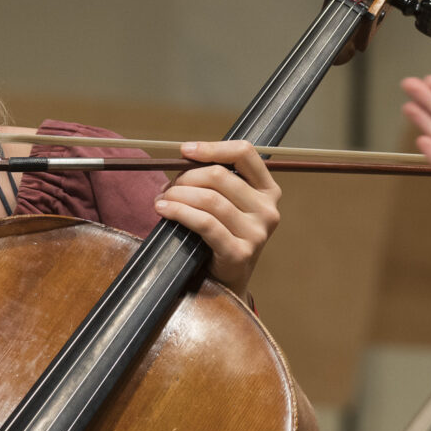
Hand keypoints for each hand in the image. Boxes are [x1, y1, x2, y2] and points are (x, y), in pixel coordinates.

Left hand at [157, 140, 280, 295]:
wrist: (227, 281)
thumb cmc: (224, 235)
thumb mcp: (230, 204)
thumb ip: (217, 181)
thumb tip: (183, 159)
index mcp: (269, 190)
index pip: (245, 153)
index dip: (213, 148)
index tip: (185, 150)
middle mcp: (268, 210)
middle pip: (220, 176)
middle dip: (186, 177)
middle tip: (168, 186)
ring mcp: (257, 233)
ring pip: (210, 199)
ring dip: (178, 195)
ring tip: (162, 200)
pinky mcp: (240, 252)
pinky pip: (205, 223)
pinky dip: (179, 212)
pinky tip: (164, 210)